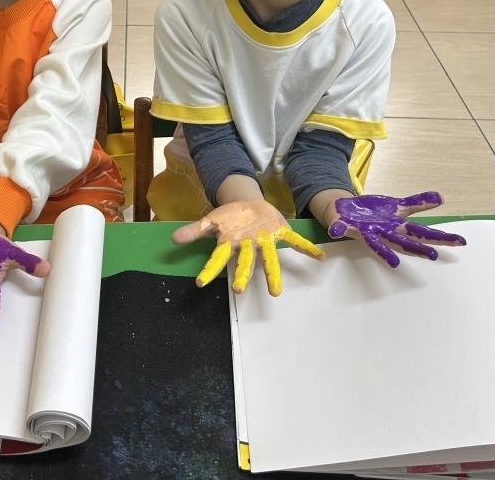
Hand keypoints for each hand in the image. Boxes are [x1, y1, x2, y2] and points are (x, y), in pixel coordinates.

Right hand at [173, 200, 324, 295]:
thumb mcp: (210, 220)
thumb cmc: (229, 216)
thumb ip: (194, 231)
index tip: (199, 283)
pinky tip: (321, 257)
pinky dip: (307, 248)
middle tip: (239, 291)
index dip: (209, 270)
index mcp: (231, 242)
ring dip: (272, 273)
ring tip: (275, 292)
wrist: (246, 203)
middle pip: (244, 263)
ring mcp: (265, 240)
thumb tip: (173, 238)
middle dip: (242, 275)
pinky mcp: (280, 231)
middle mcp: (249, 246)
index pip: (217, 258)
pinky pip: (295, 240)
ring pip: (269, 258)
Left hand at [327, 192, 465, 267]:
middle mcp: (383, 233)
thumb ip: (417, 203)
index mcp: (396, 227)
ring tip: (395, 263)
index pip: (422, 232)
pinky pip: (340, 228)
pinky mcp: (346, 227)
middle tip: (434, 255)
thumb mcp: (397, 205)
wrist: (345, 210)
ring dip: (384, 252)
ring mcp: (365, 232)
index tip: (459, 242)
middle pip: (404, 242)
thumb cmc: (373, 212)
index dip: (440, 238)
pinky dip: (337, 229)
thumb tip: (441, 197)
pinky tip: (335, 232)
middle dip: (418, 249)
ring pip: (376, 243)